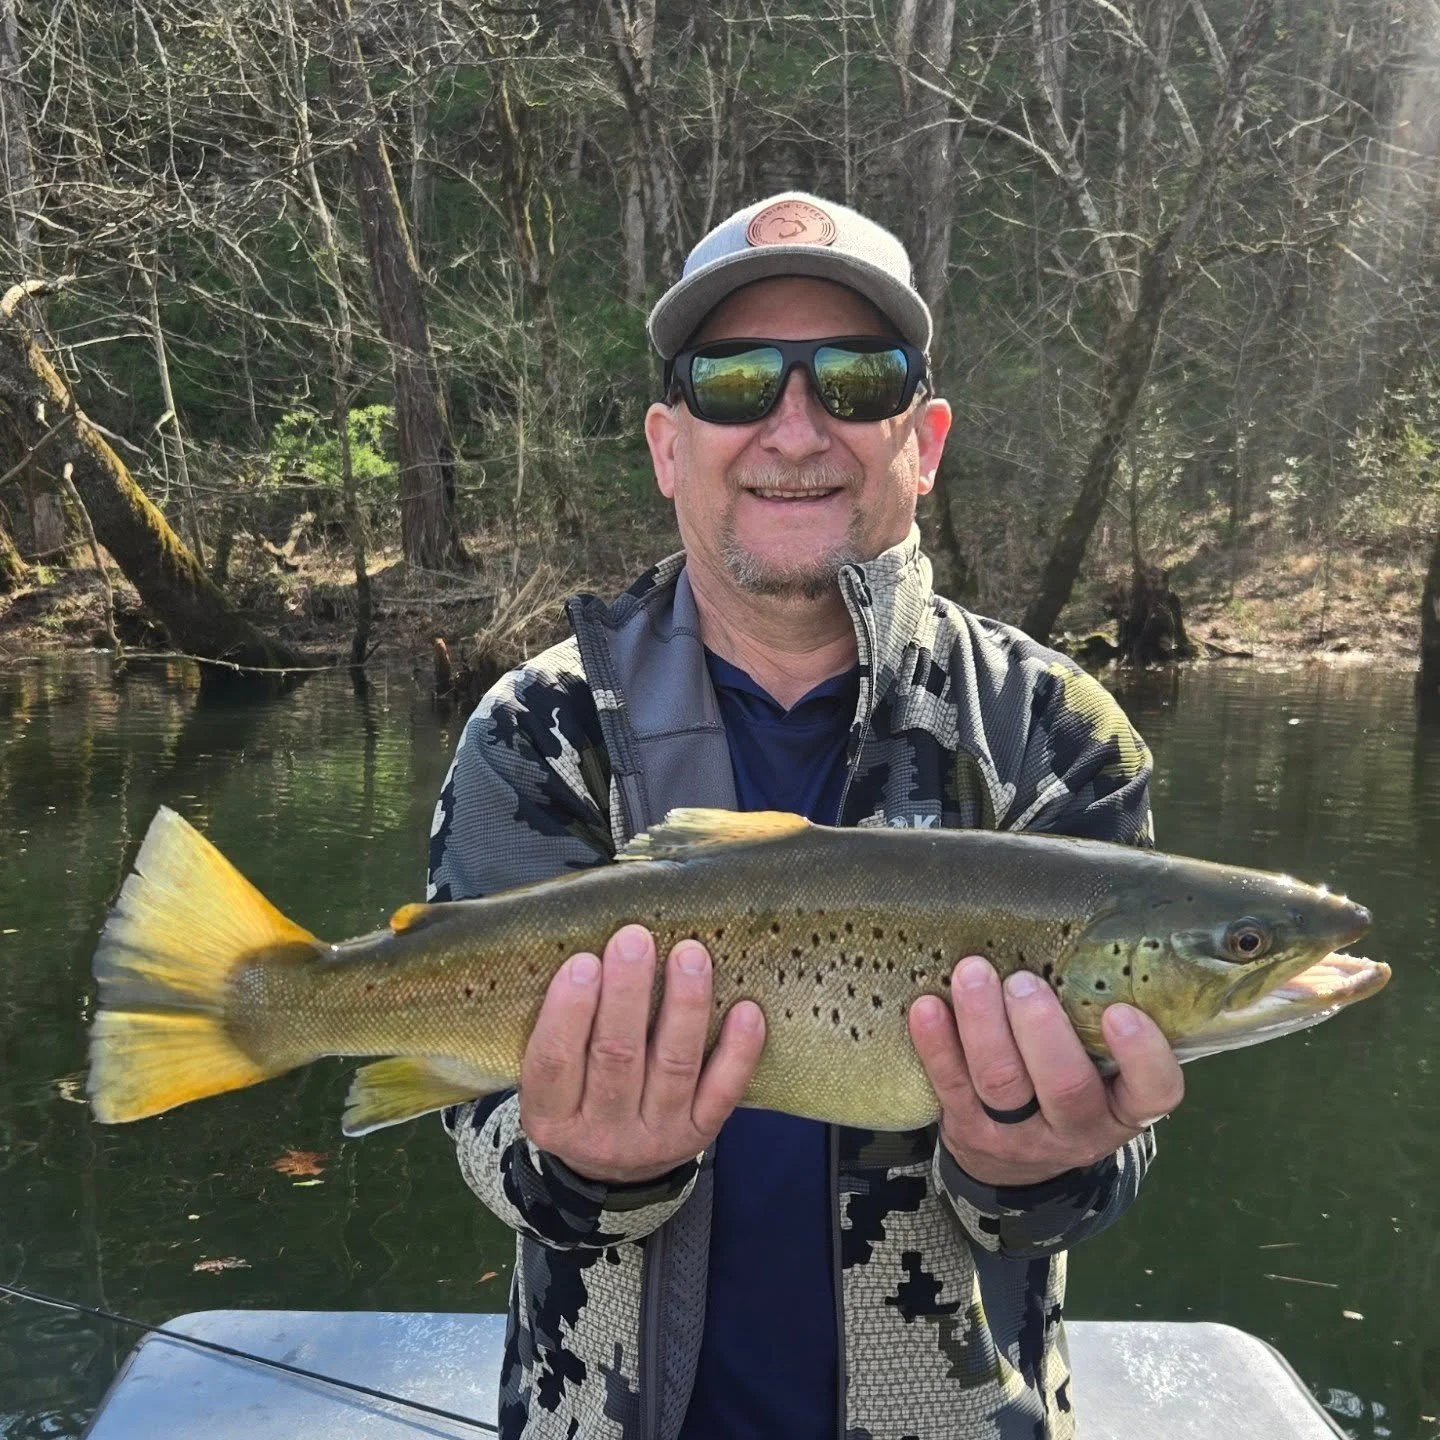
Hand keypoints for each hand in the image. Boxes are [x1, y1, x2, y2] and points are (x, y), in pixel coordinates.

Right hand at [519, 924, 765, 1184]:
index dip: (568, 1011)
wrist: (614, 1174)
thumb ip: (559, 1031)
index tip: (584, 961)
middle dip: (627, 994)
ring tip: (689, 955)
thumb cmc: (577, 1098)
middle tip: (635, 939)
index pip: (554, 1062)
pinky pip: (723, 1091)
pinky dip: (738, 1051)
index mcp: (549, 1117)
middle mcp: (601, 1133)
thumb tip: (586, 954)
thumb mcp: (547, 1082)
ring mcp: (656, 1136)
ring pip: (674, 1067)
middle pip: (616, 1058)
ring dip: (685, 1006)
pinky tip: (746, 1010)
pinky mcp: (699, 1133)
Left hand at [908, 955, 1183, 1187]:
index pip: (1155, 1092)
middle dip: (1042, 1031)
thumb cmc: (1070, 1080)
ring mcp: (1018, 1134)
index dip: (1142, 1056)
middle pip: (1064, 1088)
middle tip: (1025, 983)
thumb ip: (1098, 1017)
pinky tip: (927, 1007)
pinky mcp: (966, 1128)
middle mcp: (1078, 1126)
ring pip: (1001, 1084)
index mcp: (1124, 1107)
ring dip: (984, 1025)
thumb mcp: (1102, 1067)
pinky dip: (937, 1045)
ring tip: (973, 973)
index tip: (1121, 1012)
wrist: (1016, 1165)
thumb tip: (1086, 931)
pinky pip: (950, 1086)